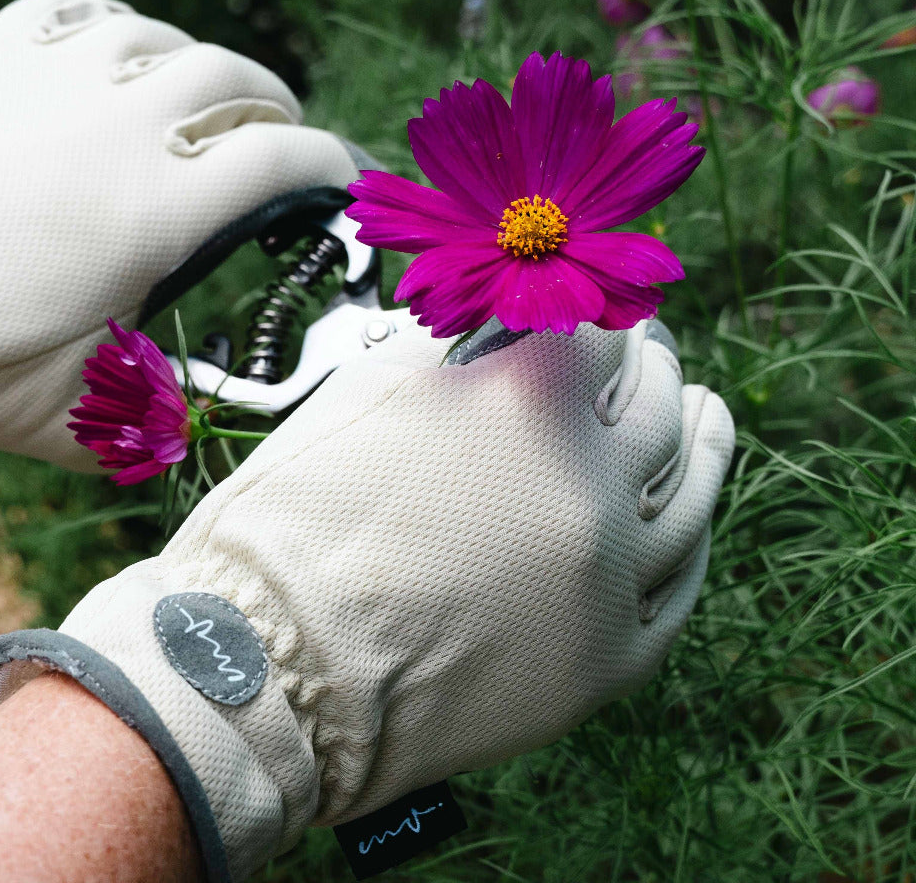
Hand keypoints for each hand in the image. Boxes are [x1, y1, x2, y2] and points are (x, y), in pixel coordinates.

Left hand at [0, 0, 356, 464]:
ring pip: (165, 39)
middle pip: (237, 80)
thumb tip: (201, 432)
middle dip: (273, 108)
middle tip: (274, 139)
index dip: (331, 166)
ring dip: (200, 67)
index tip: (342, 181)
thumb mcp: (78, 410)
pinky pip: (73, 12)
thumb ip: (154, 418)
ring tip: (200, 99)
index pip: (283, 160)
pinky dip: (111, 26)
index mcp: (161, 212)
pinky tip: (115, 50)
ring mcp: (59, 86)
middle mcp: (124, 130)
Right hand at [0, 318, 734, 879]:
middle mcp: (587, 480)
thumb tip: (502, 335)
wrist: (271, 664)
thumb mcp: (368, 389)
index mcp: (526, 399)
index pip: (593, 331)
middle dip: (655, 361)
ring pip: (692, 491)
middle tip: (653, 349)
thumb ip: (456, 350)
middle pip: (657, 399)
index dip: (593, 314)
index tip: (595, 315)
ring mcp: (608, 577)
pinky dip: (692, 542)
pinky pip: (681, 589)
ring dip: (703, 438)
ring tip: (707, 413)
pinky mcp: (608, 661)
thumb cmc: (295, 520)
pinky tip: (691, 519)